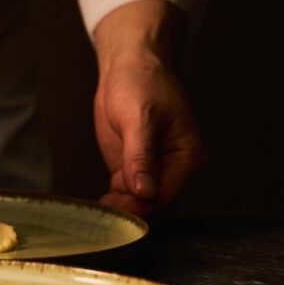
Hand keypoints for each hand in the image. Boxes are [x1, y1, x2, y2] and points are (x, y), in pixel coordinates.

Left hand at [92, 0, 205, 216]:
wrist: (127, 67)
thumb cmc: (141, 83)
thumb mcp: (140, 117)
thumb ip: (141, 156)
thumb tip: (145, 192)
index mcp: (187, 156)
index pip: (165, 193)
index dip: (141, 206)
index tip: (117, 212)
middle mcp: (174, 168)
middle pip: (153, 204)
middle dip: (128, 212)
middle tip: (101, 217)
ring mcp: (153, 171)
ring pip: (138, 203)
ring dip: (118, 210)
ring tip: (95, 214)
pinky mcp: (132, 170)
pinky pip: (125, 195)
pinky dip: (112, 202)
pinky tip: (97, 205)